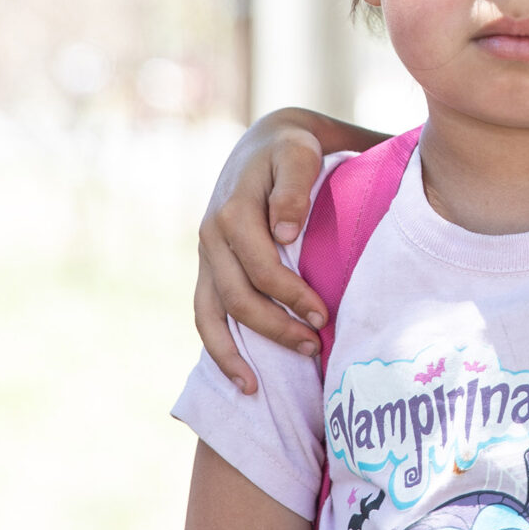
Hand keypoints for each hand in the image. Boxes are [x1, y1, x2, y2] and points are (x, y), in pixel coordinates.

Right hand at [194, 107, 368, 391]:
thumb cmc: (292, 151)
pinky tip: (242, 379)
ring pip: (213, 315)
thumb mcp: (298, 154)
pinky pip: (204, 316)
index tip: (325, 316)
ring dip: (239, 351)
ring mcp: (206, 256)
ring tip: (263, 385)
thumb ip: (293, 185)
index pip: (262, 268)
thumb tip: (283, 231)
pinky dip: (218, 350)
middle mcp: (211, 236)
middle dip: (276, 327)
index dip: (292, 296)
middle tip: (315, 345)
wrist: (267, 144)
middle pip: (238, 297)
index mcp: (233, 211)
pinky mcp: (208, 269)